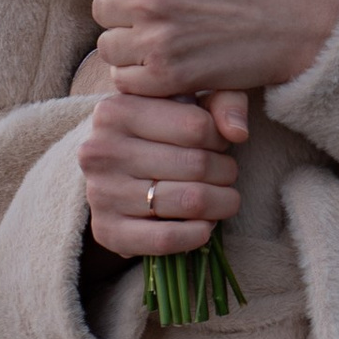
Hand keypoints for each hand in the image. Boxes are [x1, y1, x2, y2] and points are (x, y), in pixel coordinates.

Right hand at [78, 81, 249, 258]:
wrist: (106, 172)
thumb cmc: (156, 131)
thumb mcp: (185, 102)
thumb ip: (221, 100)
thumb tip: (238, 132)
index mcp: (117, 110)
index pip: (196, 126)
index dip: (220, 138)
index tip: (219, 143)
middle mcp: (101, 150)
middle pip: (197, 164)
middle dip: (225, 172)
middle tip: (226, 174)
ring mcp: (100, 192)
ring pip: (189, 201)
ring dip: (220, 203)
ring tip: (222, 198)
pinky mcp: (106, 231)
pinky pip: (165, 238)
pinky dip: (197, 235)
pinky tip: (204, 226)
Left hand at [86, 0, 338, 97]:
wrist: (302, 21)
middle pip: (100, 12)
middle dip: (124, 18)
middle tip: (163, 20)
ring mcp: (155, 37)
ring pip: (108, 48)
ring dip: (130, 50)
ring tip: (167, 44)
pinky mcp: (169, 75)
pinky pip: (125, 81)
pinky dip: (142, 79)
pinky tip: (172, 67)